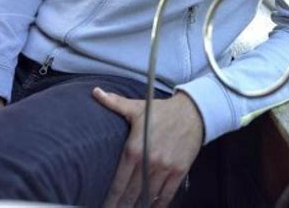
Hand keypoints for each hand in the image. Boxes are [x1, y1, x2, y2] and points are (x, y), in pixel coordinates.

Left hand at [93, 88, 203, 206]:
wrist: (192, 111)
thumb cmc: (162, 110)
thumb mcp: (137, 106)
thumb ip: (115, 103)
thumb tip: (96, 92)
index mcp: (135, 148)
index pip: (118, 181)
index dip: (111, 198)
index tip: (105, 205)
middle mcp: (149, 161)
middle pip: (131, 194)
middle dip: (122, 206)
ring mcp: (165, 168)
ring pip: (148, 197)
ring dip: (139, 206)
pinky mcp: (179, 171)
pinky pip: (167, 195)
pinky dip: (159, 204)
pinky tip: (151, 207)